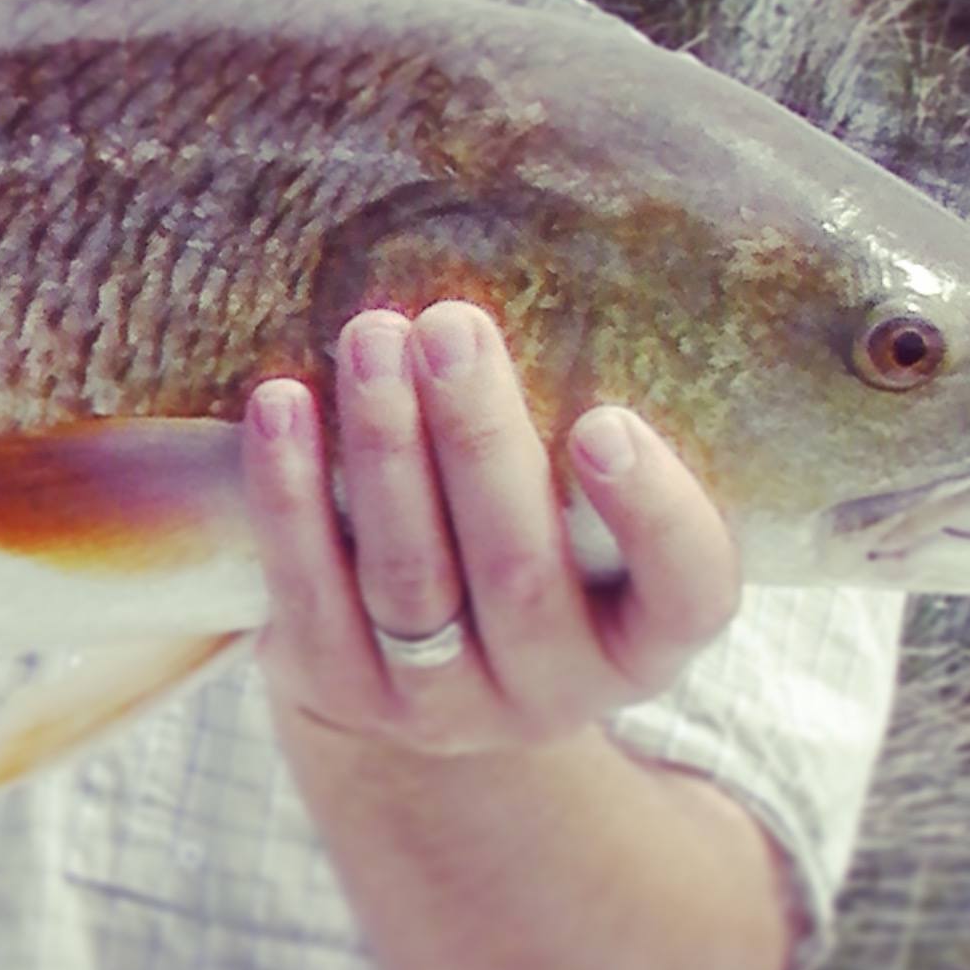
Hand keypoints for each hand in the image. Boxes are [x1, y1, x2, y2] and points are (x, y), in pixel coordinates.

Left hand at [243, 300, 739, 758]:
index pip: (687, 592)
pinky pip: (308, 589)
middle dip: (479, 439)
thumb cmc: (520, 556)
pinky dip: (291, 493)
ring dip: (384, 449)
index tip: (605, 421)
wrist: (411, 689)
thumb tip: (546, 264)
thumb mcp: (583, 530)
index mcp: (643, 643)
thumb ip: (577, 445)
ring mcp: (440, 704)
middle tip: (452, 327)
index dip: (654, 514)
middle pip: (518, 571)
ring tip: (372, 340)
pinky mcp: (338, 689)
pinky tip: (281, 404)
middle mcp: (552, 689)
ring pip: (409, 576)